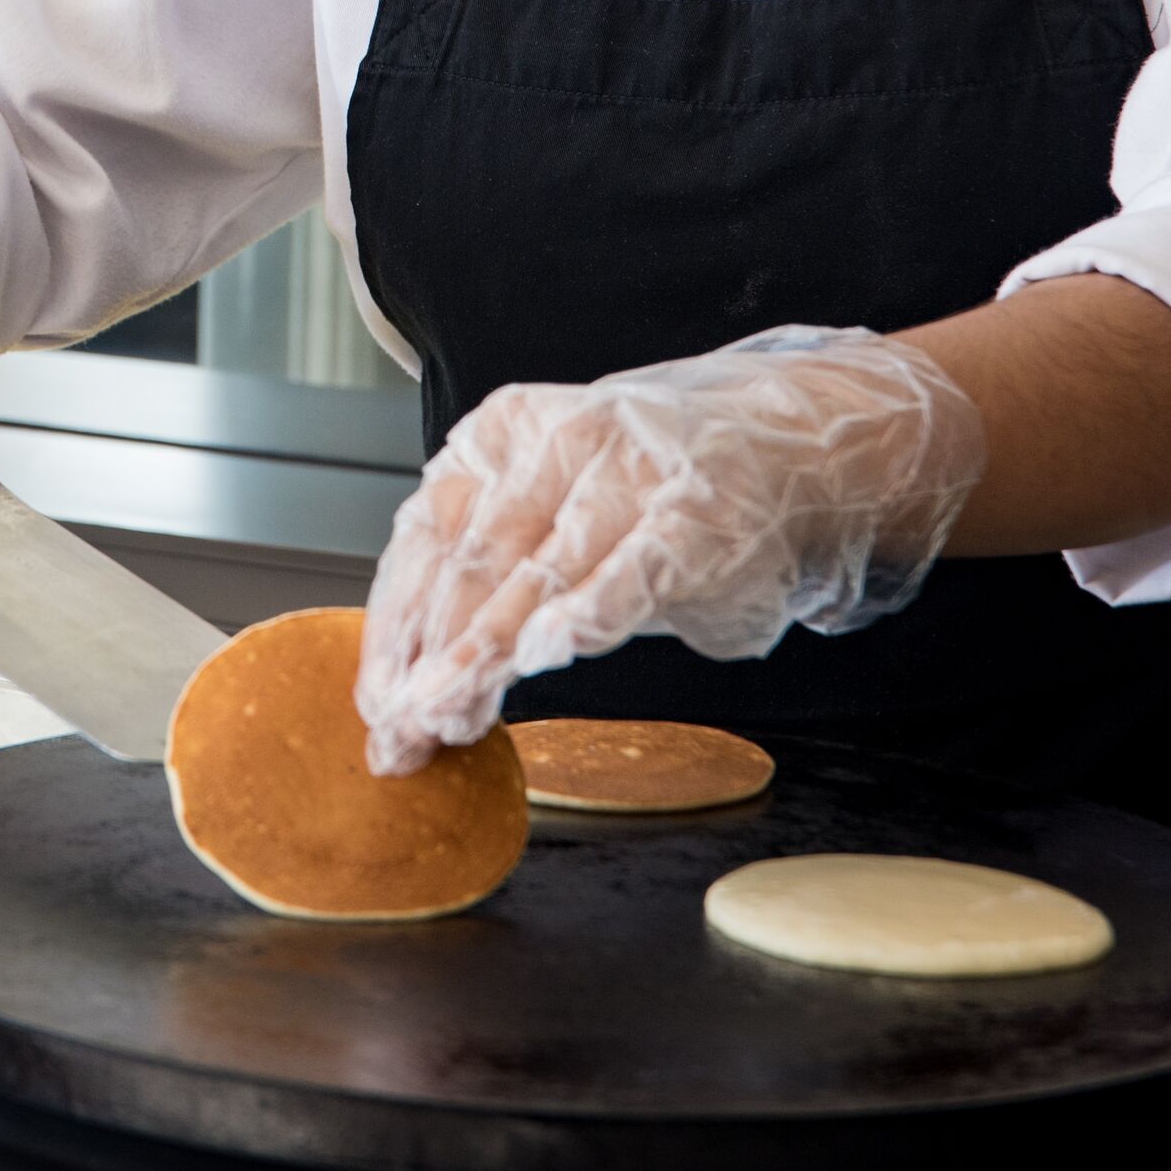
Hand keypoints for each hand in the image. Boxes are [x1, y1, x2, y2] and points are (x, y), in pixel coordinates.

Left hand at [352, 328, 985, 774]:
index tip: (376, 698)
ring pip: (536, 576)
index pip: (425, 538)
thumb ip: (487, 569)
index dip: (393, 626)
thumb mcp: (553, 506)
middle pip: (472, 565)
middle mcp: (558, 445)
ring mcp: (629, 476)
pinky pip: (629, 572)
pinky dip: (585, 613)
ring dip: (484, 657)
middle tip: (400, 735)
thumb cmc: (652, 493)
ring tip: (449, 719)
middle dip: (429, 662)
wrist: (794, 449)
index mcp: (503, 435)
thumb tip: (410, 672)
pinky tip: (546, 654)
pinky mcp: (694, 518)